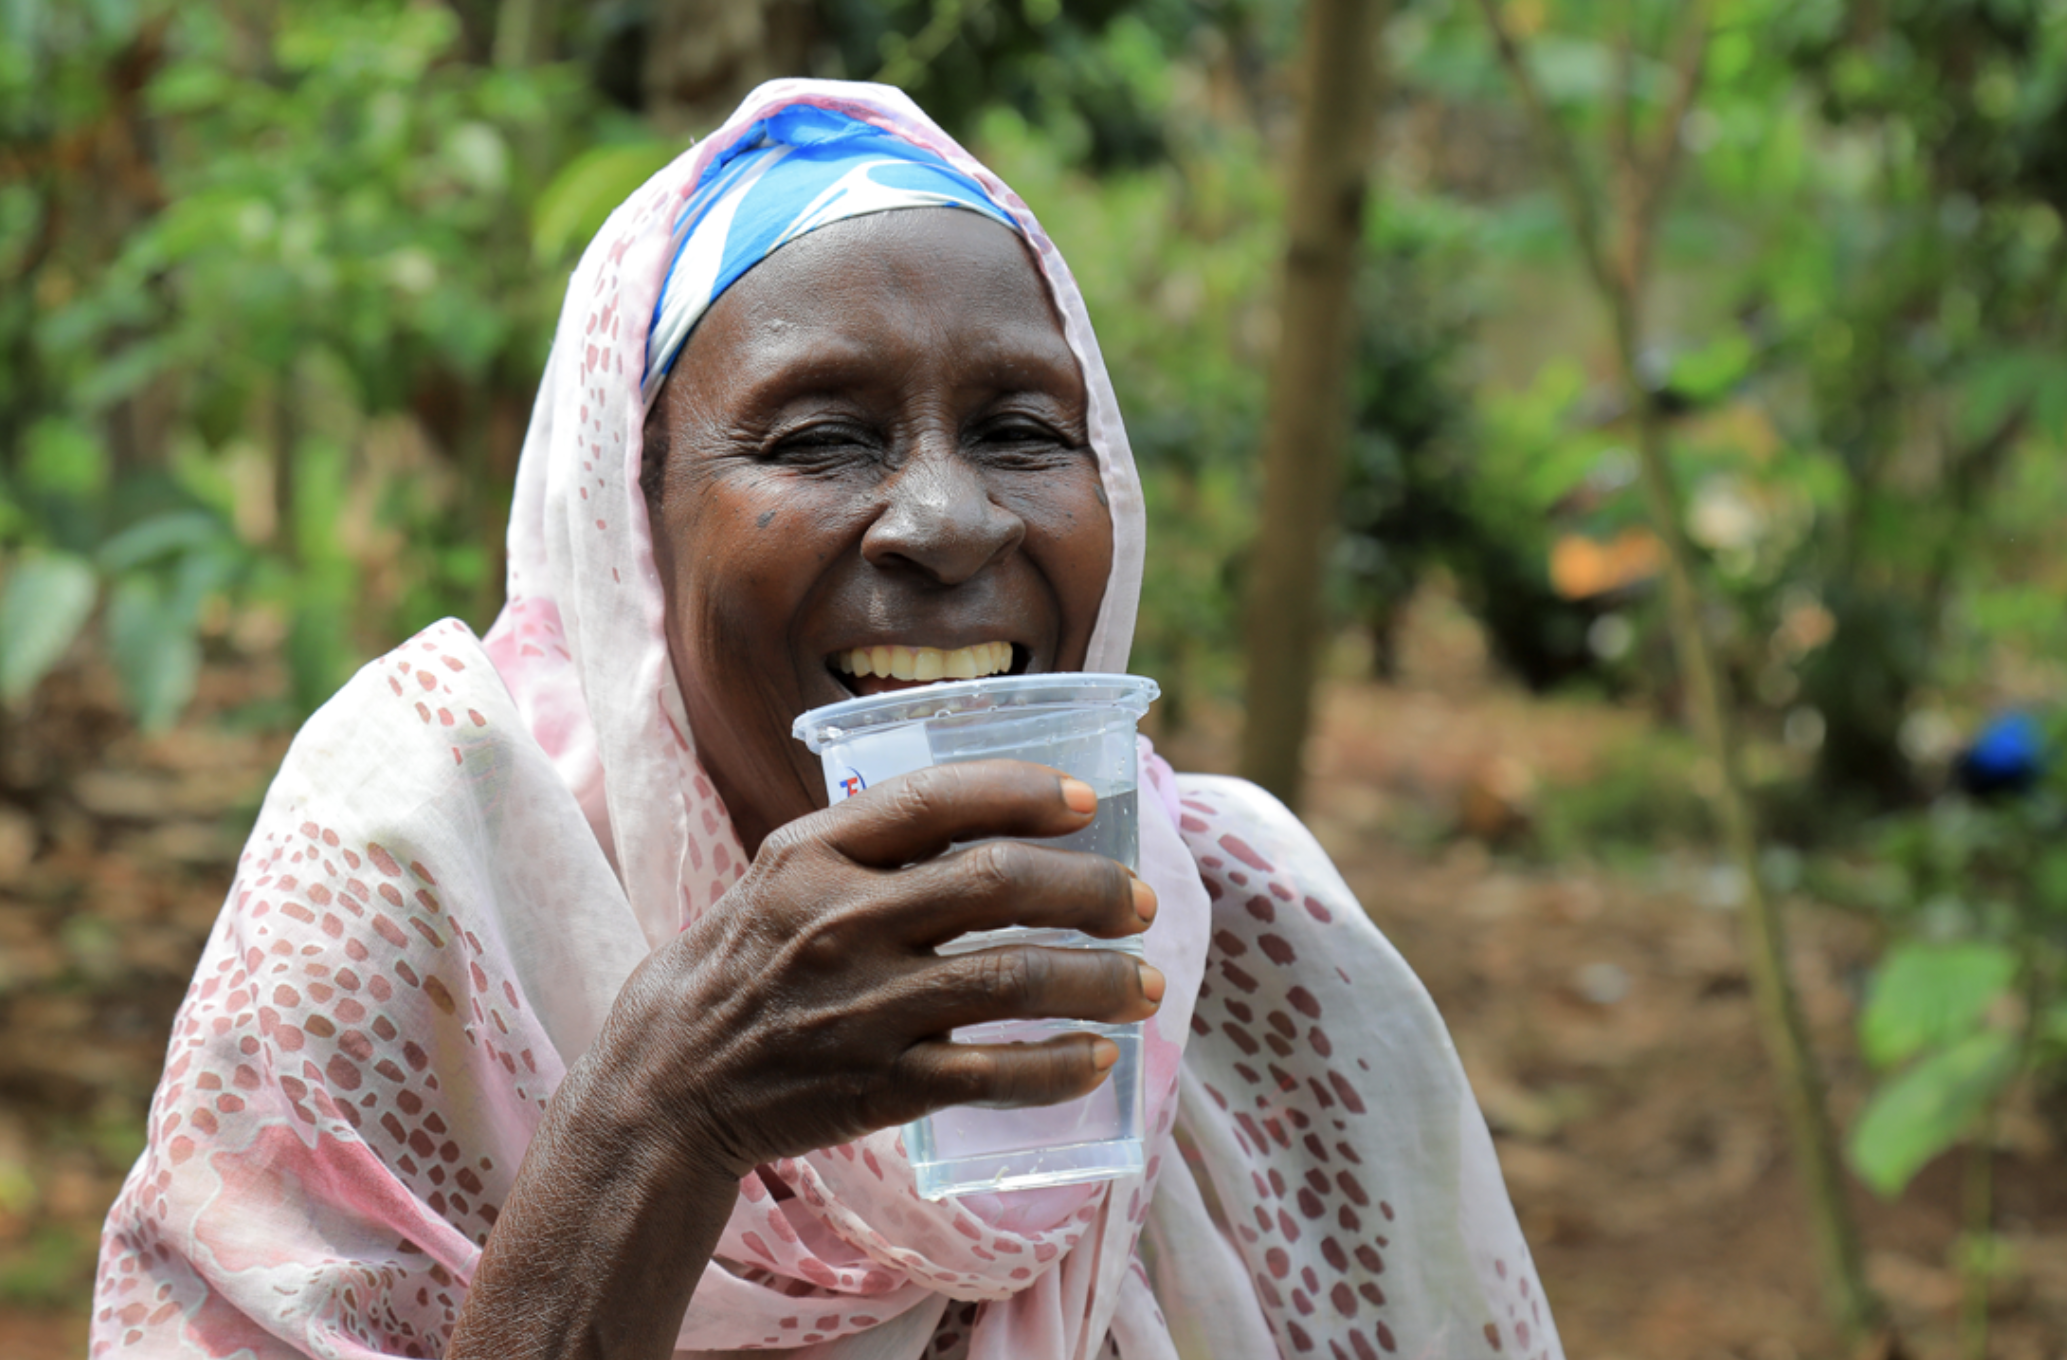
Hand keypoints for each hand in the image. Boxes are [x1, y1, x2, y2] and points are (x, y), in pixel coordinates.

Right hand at [583, 759, 1163, 1181]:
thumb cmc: (744, 964)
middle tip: (1140, 902)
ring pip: (1010, 978)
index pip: (935, 798)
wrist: (664, 1081)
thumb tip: (998, 816)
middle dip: (1089, 888)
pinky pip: (989, 1074)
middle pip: (995, 883)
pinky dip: (1055, 1066)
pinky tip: (1097, 1059)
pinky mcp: (876, 1085)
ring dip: (1097, 979)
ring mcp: (861, 1005)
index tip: (1084, 801)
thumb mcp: (783, 875)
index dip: (1022, 791)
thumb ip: (872, 844)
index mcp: (813, 852)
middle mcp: (840, 920)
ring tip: (1145, 984)